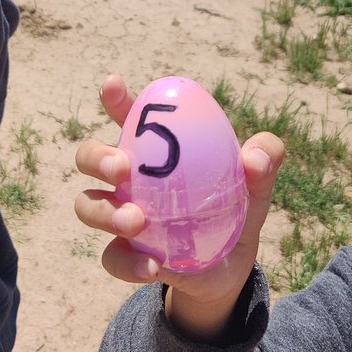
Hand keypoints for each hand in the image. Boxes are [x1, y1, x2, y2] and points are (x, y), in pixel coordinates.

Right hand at [75, 75, 284, 340]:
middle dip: (96, 157)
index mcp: (156, 149)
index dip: (117, 98)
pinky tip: (153, 266)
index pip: (129, 116)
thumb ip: (264, 160)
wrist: (231, 267)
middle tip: (121, 168)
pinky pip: (111, 257)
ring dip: (105, 212)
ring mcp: (121, 216)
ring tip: (136, 221)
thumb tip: (254, 158)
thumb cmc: (236, 207)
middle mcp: (130, 178)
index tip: (113, 84)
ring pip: (87, 205)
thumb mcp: (257, 183)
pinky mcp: (126, 255)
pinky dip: (128, 262)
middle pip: (89, 157)